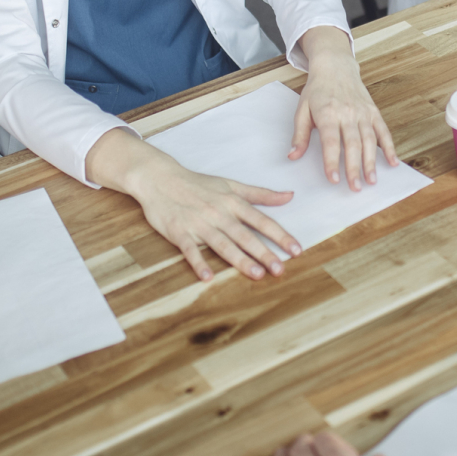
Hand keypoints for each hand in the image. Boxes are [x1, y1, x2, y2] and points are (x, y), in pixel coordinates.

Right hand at [87, 130, 300, 281]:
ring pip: (222, 243)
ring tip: (256, 274)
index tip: (297, 250)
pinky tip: (207, 277)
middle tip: (281, 270)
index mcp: (233, 202)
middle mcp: (219, 213)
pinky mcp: (179, 232)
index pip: (262, 221)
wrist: (160, 178)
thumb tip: (290, 196)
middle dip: (264, 252)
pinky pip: (189, 249)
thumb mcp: (231, 185)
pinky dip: (198, 262)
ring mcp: (199, 223)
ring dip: (239, 259)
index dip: (280, 236)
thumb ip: (261, 194)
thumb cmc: (198, 184)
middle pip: (245, 235)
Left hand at [293, 26, 398, 190]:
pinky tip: (392, 162)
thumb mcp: (302, 109)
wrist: (335, 67)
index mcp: (327, 113)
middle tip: (355, 188)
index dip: (332, 161)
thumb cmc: (317, 90)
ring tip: (372, 180)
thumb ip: (300, 134)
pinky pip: (383, 131)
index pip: (330, 142)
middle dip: (354, 167)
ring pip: (369, 140)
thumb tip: (293, 155)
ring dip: (371, 161)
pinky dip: (389, 147)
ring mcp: (363, 112)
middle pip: (352, 144)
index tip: (333, 179)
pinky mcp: (373, 112)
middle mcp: (347, 113)